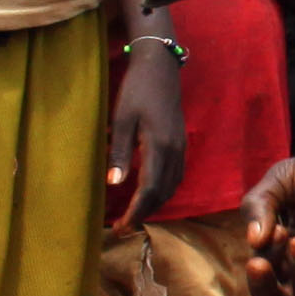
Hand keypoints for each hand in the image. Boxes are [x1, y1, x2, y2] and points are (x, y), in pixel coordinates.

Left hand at [105, 45, 185, 231]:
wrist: (160, 67)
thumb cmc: (136, 90)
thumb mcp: (121, 119)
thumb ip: (120, 153)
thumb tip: (114, 183)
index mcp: (159, 146)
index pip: (150, 189)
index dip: (137, 211)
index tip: (122, 227)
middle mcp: (174, 150)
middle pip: (162, 193)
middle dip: (144, 213)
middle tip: (124, 227)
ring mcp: (180, 147)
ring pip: (172, 186)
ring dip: (155, 204)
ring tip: (135, 215)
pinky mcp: (180, 143)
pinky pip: (176, 175)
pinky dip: (163, 191)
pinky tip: (150, 193)